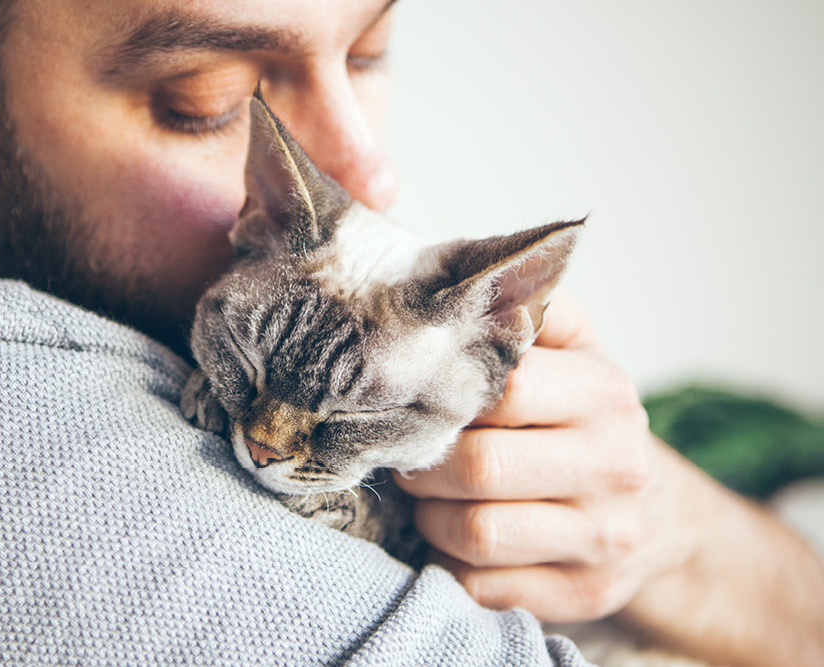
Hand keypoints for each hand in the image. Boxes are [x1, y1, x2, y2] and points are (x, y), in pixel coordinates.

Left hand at [395, 292, 823, 665]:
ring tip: (428, 495)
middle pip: (478, 465)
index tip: (408, 396)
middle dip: (422, 461)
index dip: (439, 393)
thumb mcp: (571, 351)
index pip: (501, 387)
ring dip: (429, 516)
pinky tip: (453, 537)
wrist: (660, 515)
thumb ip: (522, 309)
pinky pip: (483, 585)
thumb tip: (453, 276)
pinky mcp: (583, 592)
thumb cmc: (586, 420)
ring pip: (475, 532)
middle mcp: (614, 466)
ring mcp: (603, 537)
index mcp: (604, 391)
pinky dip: (450, 562)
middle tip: (405, 452)